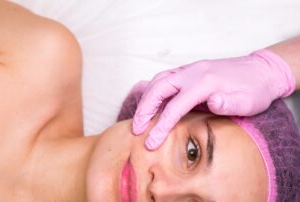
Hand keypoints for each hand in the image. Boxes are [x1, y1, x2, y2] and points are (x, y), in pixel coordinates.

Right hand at [132, 49, 295, 149]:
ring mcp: (190, 70)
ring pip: (159, 81)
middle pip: (158, 89)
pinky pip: (165, 78)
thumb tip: (212, 101)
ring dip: (146, 98)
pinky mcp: (190, 71)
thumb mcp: (248, 101)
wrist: (261, 70)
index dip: (160, 126)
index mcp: (204, 83)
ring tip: (140, 116)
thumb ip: (229, 103)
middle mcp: (192, 73)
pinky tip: (152, 101)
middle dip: (144, 109)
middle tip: (136, 127)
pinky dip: (154, 90)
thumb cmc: (254, 89)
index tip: (150, 142)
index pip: (174, 107)